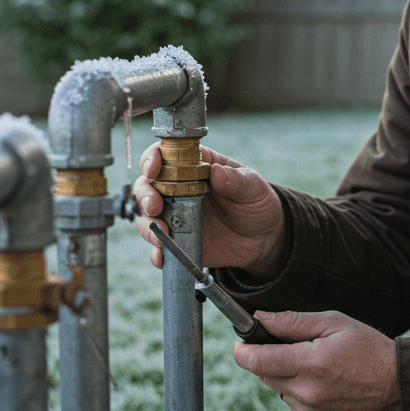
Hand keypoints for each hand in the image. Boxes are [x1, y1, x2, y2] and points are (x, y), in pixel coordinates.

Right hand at [133, 143, 287, 278]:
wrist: (265, 238)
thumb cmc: (256, 202)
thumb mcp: (253, 186)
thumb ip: (236, 179)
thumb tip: (217, 172)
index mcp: (194, 167)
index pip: (165, 155)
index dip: (152, 158)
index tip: (153, 168)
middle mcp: (178, 189)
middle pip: (147, 186)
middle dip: (144, 194)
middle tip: (154, 206)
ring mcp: (176, 216)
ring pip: (147, 217)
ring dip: (147, 225)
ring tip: (161, 234)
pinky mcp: (179, 241)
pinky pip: (160, 247)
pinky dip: (156, 252)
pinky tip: (162, 255)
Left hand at [233, 310, 401, 410]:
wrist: (398, 388)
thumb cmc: (369, 349)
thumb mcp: (335, 324)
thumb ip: (293, 322)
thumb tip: (260, 318)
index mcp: (312, 364)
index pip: (257, 360)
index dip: (243, 350)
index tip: (241, 342)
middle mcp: (307, 393)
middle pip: (264, 374)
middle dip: (269, 358)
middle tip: (292, 346)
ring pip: (278, 388)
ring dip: (287, 375)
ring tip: (317, 365)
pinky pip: (292, 403)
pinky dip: (299, 391)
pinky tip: (324, 383)